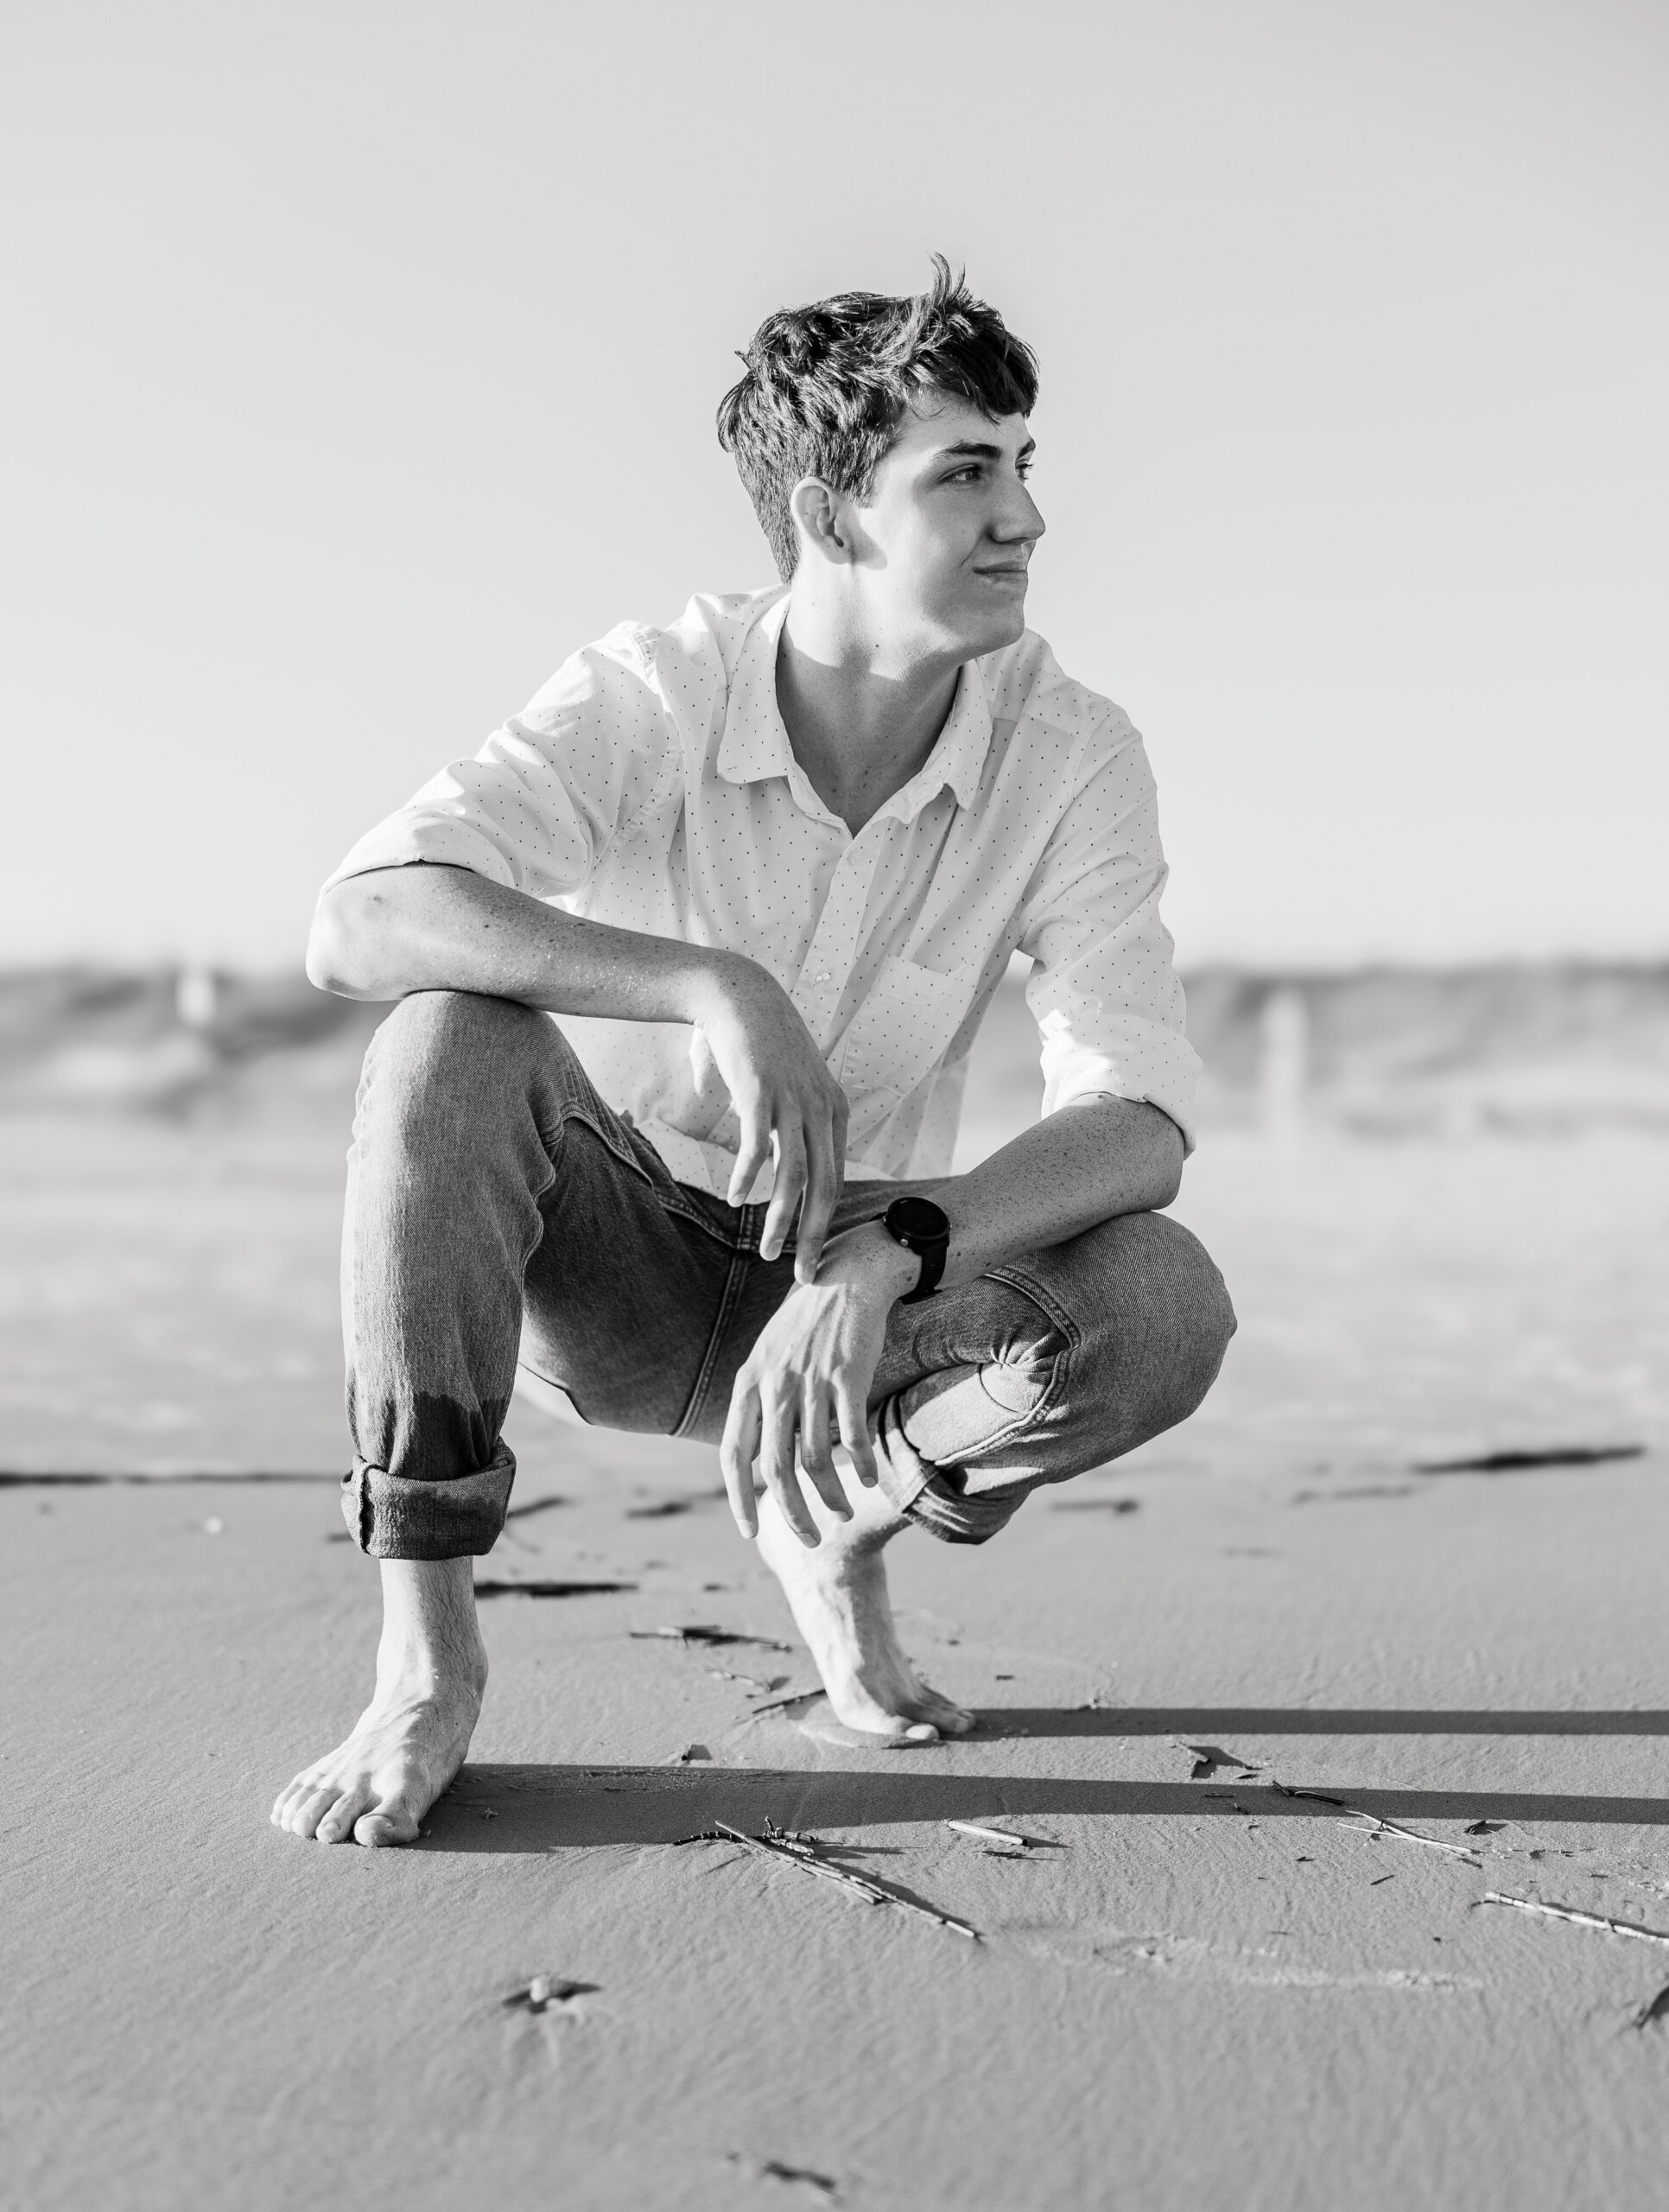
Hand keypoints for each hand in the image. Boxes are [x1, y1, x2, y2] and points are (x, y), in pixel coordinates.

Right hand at [694, 956, 850, 1279]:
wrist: (738, 993)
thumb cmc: (754, 1042)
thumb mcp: (779, 1084)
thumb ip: (770, 1115)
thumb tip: (735, 1127)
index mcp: (832, 1110)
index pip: (836, 1178)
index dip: (825, 1221)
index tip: (812, 1254)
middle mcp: (821, 1108)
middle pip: (825, 1187)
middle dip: (813, 1236)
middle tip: (801, 1273)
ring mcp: (793, 1101)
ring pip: (794, 1176)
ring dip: (780, 1220)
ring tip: (765, 1251)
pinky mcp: (762, 1092)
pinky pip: (758, 1147)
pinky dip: (749, 1178)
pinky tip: (736, 1200)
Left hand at [720, 1226, 916, 1543]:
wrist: (847, 1275)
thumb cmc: (807, 1324)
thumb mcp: (769, 1360)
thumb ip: (759, 1410)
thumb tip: (754, 1468)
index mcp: (749, 1382)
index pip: (733, 1454)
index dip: (739, 1498)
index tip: (749, 1531)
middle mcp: (774, 1385)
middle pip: (776, 1468)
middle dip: (791, 1513)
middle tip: (808, 1539)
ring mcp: (810, 1380)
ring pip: (815, 1459)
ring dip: (830, 1497)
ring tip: (840, 1513)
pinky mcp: (847, 1376)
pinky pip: (852, 1435)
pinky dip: (859, 1464)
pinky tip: (868, 1480)